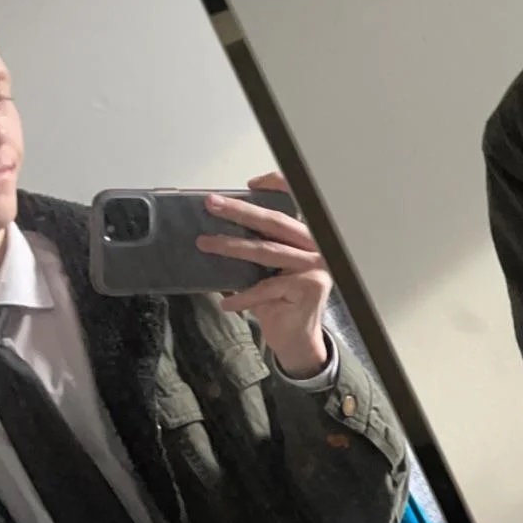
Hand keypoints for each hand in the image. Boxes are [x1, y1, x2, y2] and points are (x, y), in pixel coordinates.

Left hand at [197, 172, 332, 378]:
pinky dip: (243, 297)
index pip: (296, 203)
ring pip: (266, 251)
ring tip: (205, 243)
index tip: (249, 184)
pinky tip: (226, 303)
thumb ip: (257, 248)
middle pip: (274, 223)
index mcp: (307, 237)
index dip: (277, 186)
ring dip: (231, 246)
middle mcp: (317, 247)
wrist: (296, 338)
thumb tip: (220, 228)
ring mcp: (316, 266)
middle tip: (212, 204)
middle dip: (240, 212)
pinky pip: (266, 288)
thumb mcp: (267, 269)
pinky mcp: (309, 287)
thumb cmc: (279, 301)